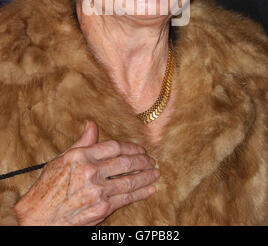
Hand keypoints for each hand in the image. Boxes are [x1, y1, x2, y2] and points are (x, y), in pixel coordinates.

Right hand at [14, 121, 158, 225]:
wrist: (37, 218)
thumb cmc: (47, 188)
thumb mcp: (61, 160)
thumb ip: (82, 143)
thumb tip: (92, 124)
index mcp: (81, 156)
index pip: (114, 147)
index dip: (130, 147)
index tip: (139, 149)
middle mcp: (90, 172)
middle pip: (125, 163)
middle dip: (142, 161)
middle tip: (151, 160)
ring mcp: (97, 191)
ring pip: (129, 181)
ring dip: (145, 176)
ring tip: (155, 173)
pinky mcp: (101, 209)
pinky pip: (125, 199)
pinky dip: (140, 193)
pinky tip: (149, 189)